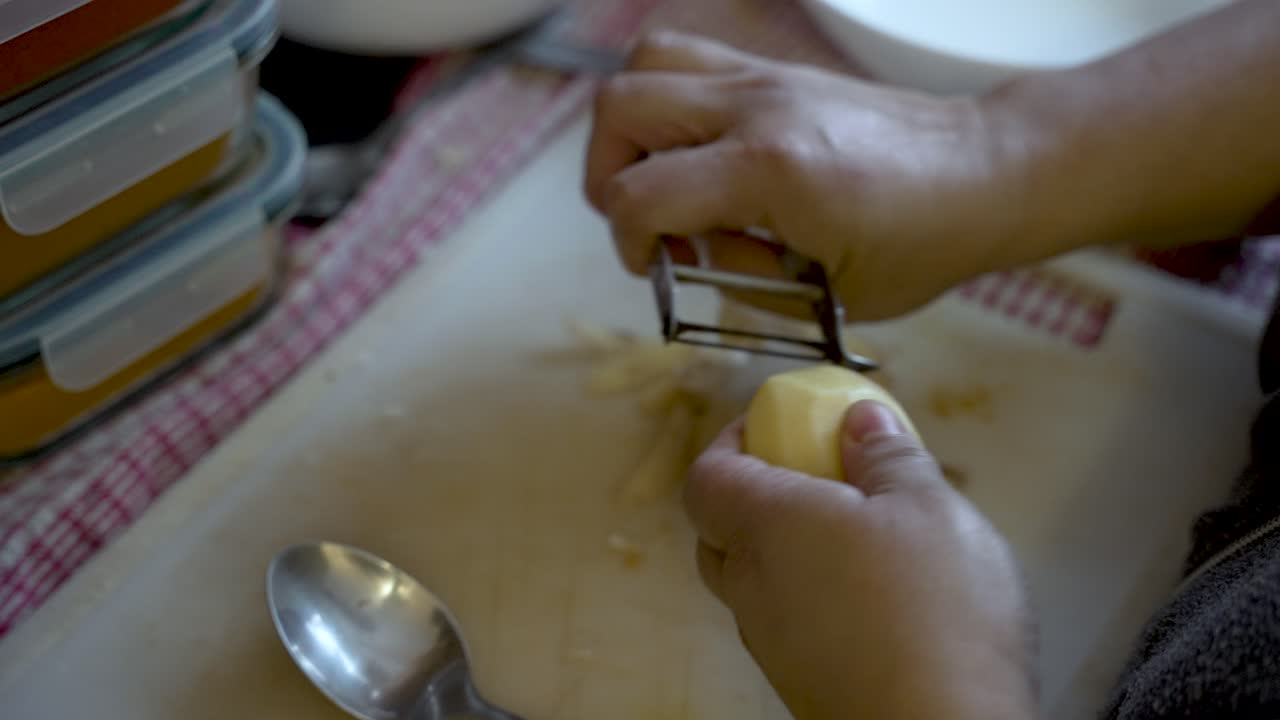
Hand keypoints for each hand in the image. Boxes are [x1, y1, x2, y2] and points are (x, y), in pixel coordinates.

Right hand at [583, 31, 1030, 321]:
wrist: (985, 169)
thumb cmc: (921, 243)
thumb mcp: (827, 294)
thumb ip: (739, 277)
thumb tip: (683, 254)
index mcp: (770, 170)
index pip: (641, 193)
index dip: (628, 242)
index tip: (657, 267)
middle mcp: (755, 107)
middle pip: (620, 107)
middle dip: (608, 175)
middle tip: (648, 219)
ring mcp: (763, 76)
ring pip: (645, 63)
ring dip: (631, 126)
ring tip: (662, 174)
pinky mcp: (773, 68)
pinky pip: (687, 58)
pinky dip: (668, 100)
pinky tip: (699, 150)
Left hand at [685, 401, 1036, 718]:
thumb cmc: (934, 609)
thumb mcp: (929, 506)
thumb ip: (887, 455)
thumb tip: (858, 419)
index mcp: (766, 528)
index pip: (705, 478)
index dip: (728, 444)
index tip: (772, 425)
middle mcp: (752, 588)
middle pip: (719, 534)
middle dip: (754, 497)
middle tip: (814, 478)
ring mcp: (772, 645)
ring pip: (753, 584)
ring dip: (785, 552)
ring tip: (857, 537)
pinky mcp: (801, 684)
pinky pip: (788, 625)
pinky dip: (811, 598)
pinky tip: (873, 599)